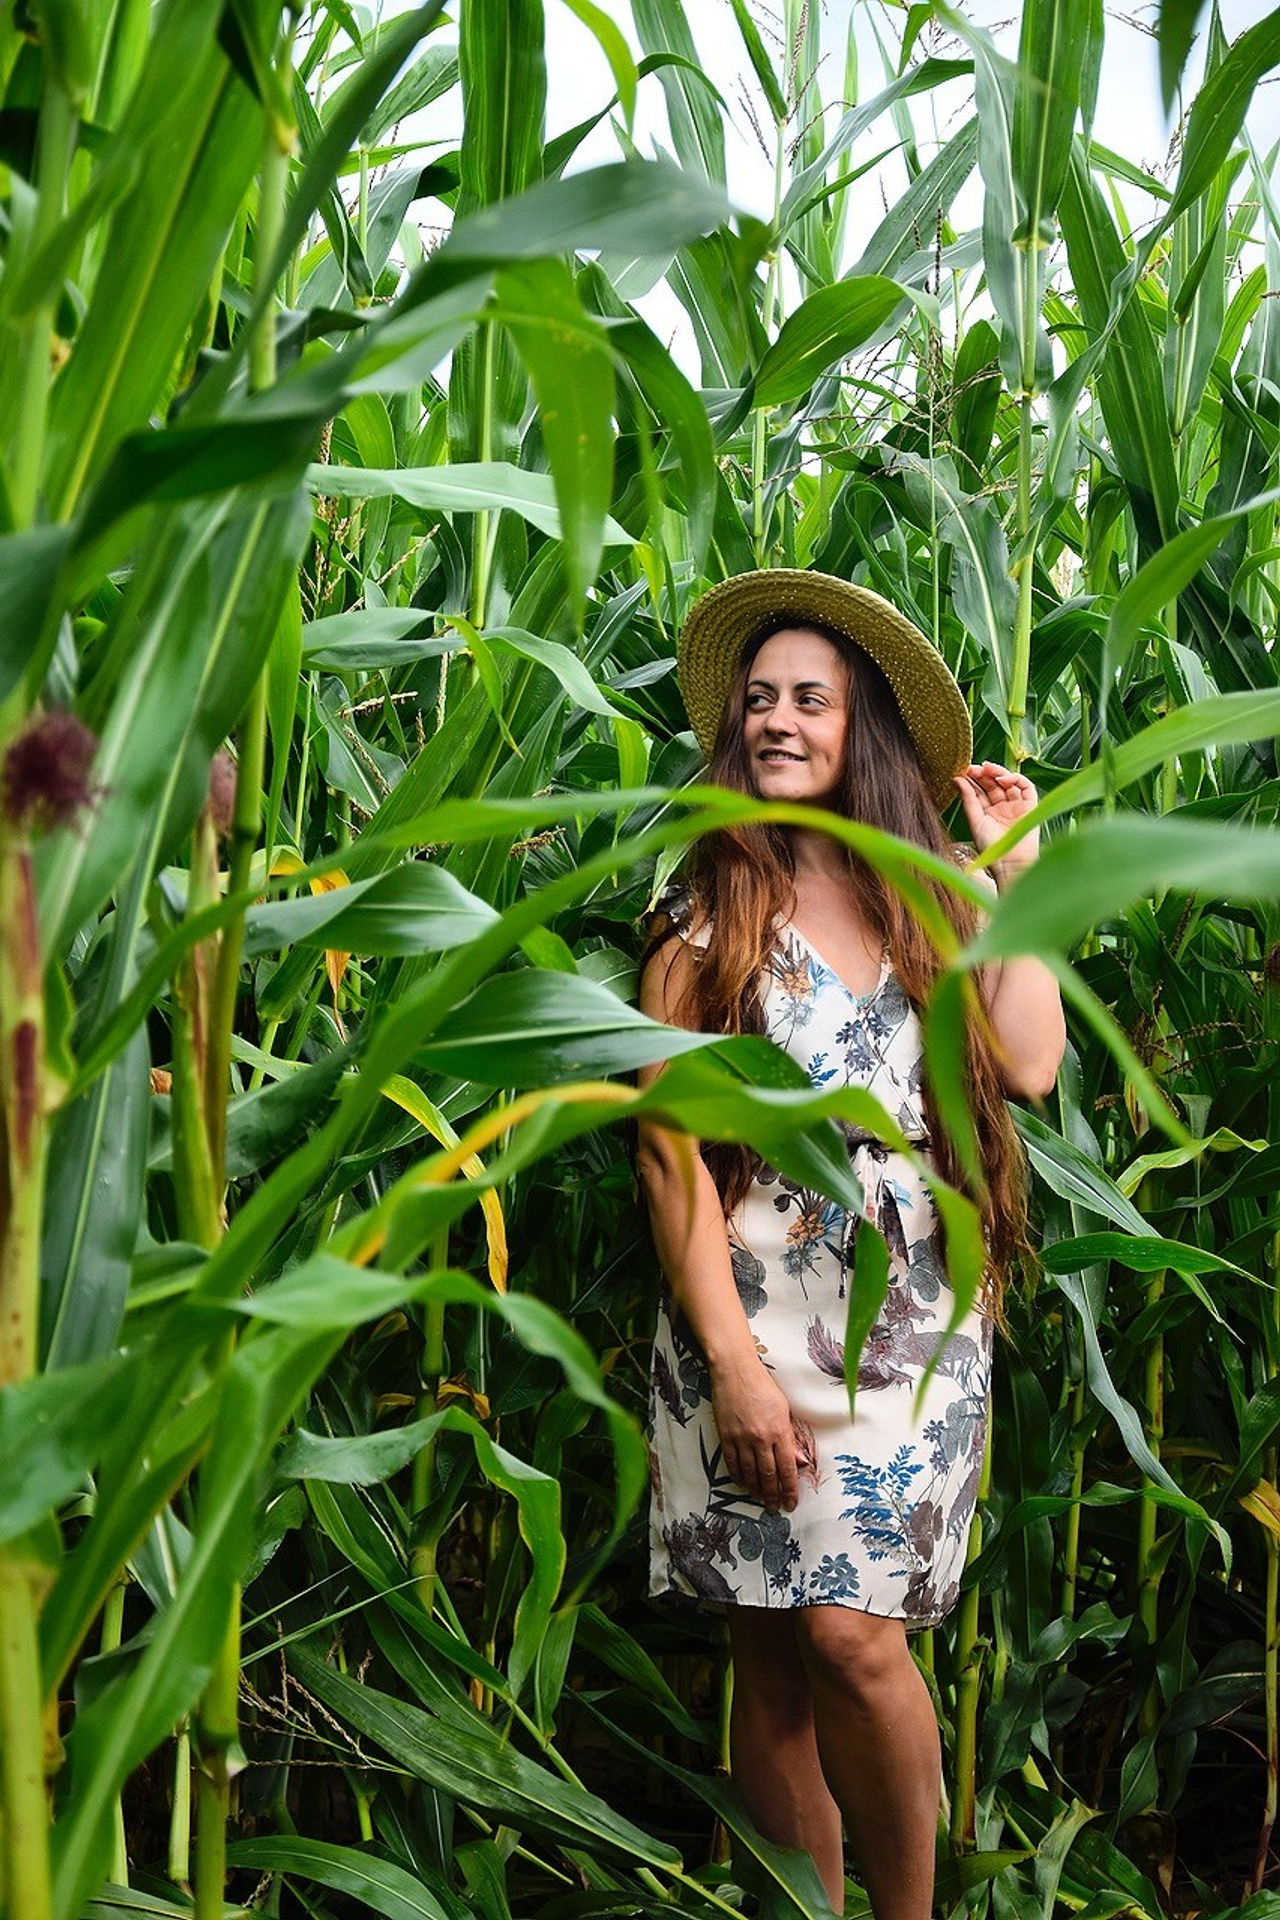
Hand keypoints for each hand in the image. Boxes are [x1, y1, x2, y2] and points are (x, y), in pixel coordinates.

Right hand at [711, 1358, 802, 1512]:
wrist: (735, 1371)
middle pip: (768, 1475)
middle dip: (772, 1495)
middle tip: (774, 1507)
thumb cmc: (763, 1386)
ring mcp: (741, 1438)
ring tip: (760, 1499)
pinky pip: (732, 1462)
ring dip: (756, 1489)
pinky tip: (742, 1484)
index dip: (790, 1490)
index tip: (791, 1503)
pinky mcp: (726, 1435)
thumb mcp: (784, 1410)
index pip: (787, 1469)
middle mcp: (761, 1438)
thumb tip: (799, 1462)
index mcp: (780, 1431)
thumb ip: (790, 1438)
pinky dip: (738, 1476)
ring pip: (750, 1472)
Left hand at [953, 761, 1039, 868]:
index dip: (972, 779)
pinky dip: (1015, 778)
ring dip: (997, 772)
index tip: (963, 771)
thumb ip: (967, 799)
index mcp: (988, 813)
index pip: (980, 790)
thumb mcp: (975, 820)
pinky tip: (1002, 778)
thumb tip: (956, 778)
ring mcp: (1017, 806)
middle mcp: (1002, 808)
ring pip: (1008, 782)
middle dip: (983, 773)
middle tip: (973, 768)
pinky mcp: (1030, 806)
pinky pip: (1026, 787)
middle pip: (993, 784)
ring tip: (986, 768)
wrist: (1009, 862)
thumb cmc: (990, 847)